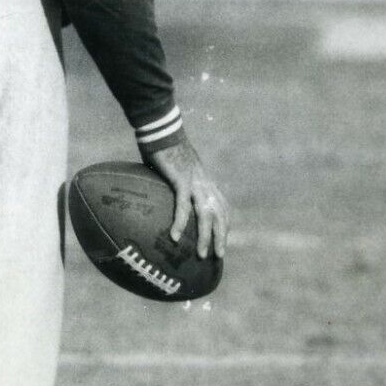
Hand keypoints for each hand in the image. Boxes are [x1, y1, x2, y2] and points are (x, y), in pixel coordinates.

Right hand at [146, 135, 228, 259]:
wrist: (162, 128)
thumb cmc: (164, 146)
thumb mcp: (175, 168)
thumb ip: (174, 182)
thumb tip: (162, 193)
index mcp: (205, 179)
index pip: (222, 205)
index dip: (224, 223)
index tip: (222, 239)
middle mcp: (204, 182)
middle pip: (219, 214)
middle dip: (221, 236)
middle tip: (219, 257)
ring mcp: (195, 181)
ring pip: (205, 214)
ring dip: (205, 237)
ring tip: (202, 255)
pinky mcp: (181, 179)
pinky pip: (182, 205)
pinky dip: (180, 222)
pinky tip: (174, 236)